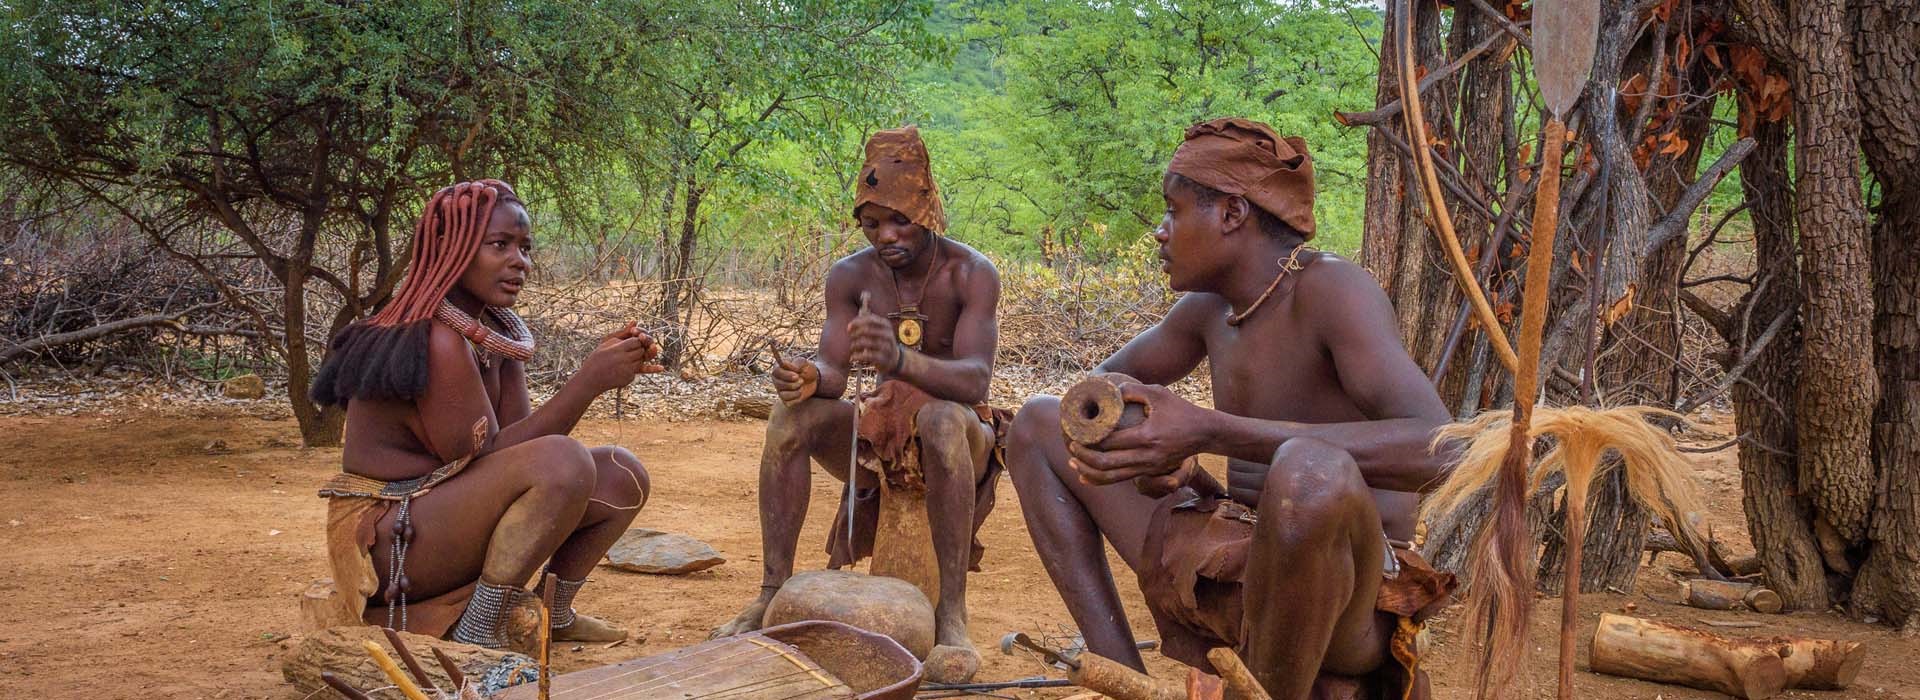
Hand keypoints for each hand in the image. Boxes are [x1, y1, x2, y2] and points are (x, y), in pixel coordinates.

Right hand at [579, 321, 663, 392]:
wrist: (590, 379)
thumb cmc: (598, 358)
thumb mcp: (606, 342)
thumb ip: (622, 332)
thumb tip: (635, 321)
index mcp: (618, 349)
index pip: (636, 341)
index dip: (634, 341)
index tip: (629, 343)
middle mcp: (624, 360)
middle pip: (641, 351)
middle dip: (636, 350)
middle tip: (626, 352)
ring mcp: (627, 370)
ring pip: (641, 361)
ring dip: (635, 360)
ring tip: (622, 361)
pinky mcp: (628, 379)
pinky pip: (636, 371)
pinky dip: (631, 369)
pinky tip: (619, 370)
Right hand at [768, 348, 820, 404]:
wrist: (814, 379)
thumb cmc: (806, 369)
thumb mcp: (804, 363)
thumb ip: (796, 363)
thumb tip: (786, 365)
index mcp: (778, 368)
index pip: (776, 372)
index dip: (786, 375)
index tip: (797, 376)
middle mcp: (777, 380)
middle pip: (779, 384)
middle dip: (793, 384)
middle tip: (802, 381)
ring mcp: (780, 391)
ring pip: (783, 395)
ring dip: (796, 391)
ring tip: (801, 386)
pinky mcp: (785, 400)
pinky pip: (789, 402)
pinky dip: (797, 398)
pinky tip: (800, 392)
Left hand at [846, 292, 901, 371]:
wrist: (894, 359)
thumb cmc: (881, 340)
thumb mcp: (878, 328)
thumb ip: (869, 317)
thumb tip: (864, 294)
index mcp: (885, 325)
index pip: (869, 320)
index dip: (857, 322)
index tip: (848, 328)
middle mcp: (887, 335)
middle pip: (866, 331)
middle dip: (855, 334)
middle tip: (851, 338)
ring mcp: (886, 347)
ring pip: (865, 343)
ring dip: (855, 346)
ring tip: (852, 348)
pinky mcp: (883, 359)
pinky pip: (866, 356)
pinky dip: (857, 356)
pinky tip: (854, 357)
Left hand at [1067, 382, 1210, 485]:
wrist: (1205, 433)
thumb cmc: (1181, 410)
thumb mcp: (1158, 393)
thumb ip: (1132, 390)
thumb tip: (1108, 391)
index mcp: (1147, 436)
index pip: (1111, 442)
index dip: (1090, 439)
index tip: (1076, 432)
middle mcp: (1147, 456)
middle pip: (1107, 464)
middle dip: (1084, 457)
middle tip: (1071, 447)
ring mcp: (1149, 467)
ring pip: (1111, 477)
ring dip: (1089, 471)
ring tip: (1073, 463)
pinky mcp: (1149, 472)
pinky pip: (1121, 480)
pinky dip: (1101, 479)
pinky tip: (1086, 476)